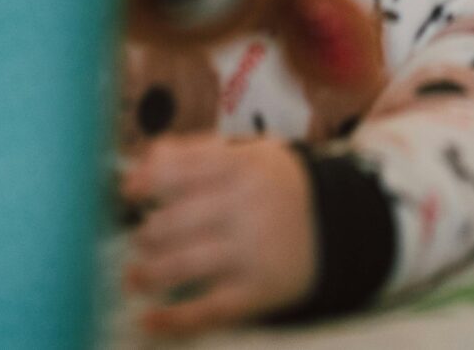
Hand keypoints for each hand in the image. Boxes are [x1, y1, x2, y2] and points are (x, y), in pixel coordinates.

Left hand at [121, 135, 317, 335]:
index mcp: (240, 167)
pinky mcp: (258, 292)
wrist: (344, 224)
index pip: (175, 172)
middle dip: (147, 234)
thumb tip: (140, 167)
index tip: (129, 194)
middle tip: (144, 239)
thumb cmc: (280, 186)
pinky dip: (172, 320)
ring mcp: (251, 253)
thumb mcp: (249, 153)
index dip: (143, 184)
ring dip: (148, 275)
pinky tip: (150, 320)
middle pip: (171, 223)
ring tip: (136, 276)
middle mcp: (244, 207)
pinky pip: (207, 311)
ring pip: (181, 266)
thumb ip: (194, 153)